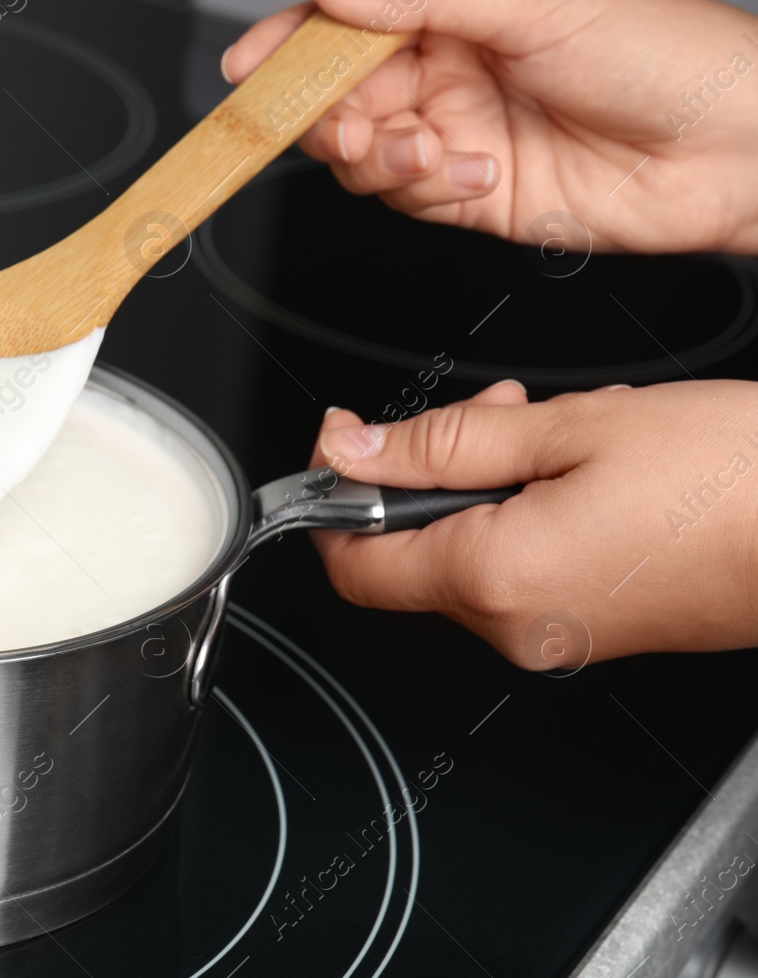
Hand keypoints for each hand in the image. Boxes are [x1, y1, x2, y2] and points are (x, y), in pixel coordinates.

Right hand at [223, 0, 757, 255]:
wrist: (739, 150)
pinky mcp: (476, 196)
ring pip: (365, 155)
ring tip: (432, 150)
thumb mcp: (540, 4)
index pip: (351, 22)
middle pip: (342, 96)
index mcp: (463, 11)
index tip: (250, 66)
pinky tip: (474, 174)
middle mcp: (453, 72)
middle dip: (331, 115)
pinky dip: (426, 190)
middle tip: (351, 122)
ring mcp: (461, 136)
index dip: (294, 43)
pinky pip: (410, 198)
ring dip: (380, 157)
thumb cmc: (670, 56)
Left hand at [310, 381, 757, 667]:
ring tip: (558, 429)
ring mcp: (561, 638)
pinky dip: (530, 513)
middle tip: (492, 413)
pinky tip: (589, 467)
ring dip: (489, 482)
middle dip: (432, 471)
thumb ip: (443, 441)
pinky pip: (526, 570)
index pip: (353, 564)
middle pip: (412, 554)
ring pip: (472, 554)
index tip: (349, 442)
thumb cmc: (734, 479)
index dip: (334, 499)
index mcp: (496, 578)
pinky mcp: (600, 631)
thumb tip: (353, 450)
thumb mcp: (571, 428)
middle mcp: (520, 627)